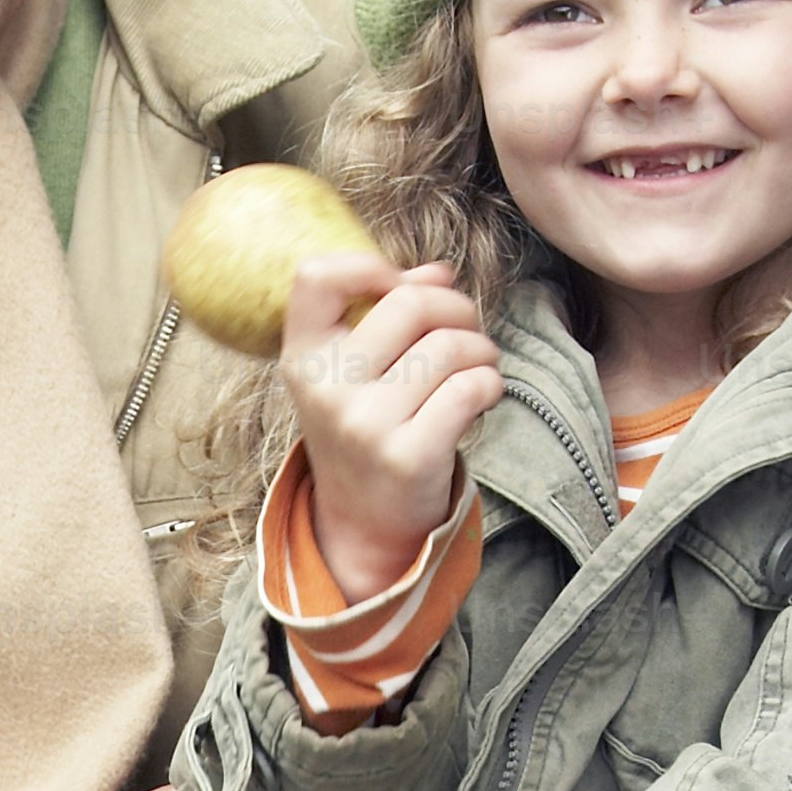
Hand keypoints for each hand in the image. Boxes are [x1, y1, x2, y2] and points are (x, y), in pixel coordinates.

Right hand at [281, 252, 505, 596]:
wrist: (363, 524)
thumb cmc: (367, 428)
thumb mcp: (352, 371)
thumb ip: (386, 312)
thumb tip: (439, 270)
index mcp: (301, 357)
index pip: (315, 276)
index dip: (370, 266)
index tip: (401, 288)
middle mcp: (325, 387)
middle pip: (410, 303)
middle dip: (456, 308)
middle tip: (467, 332)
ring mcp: (364, 424)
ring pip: (450, 346)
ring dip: (482, 351)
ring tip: (477, 369)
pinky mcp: (408, 455)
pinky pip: (470, 388)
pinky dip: (490, 385)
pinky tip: (482, 397)